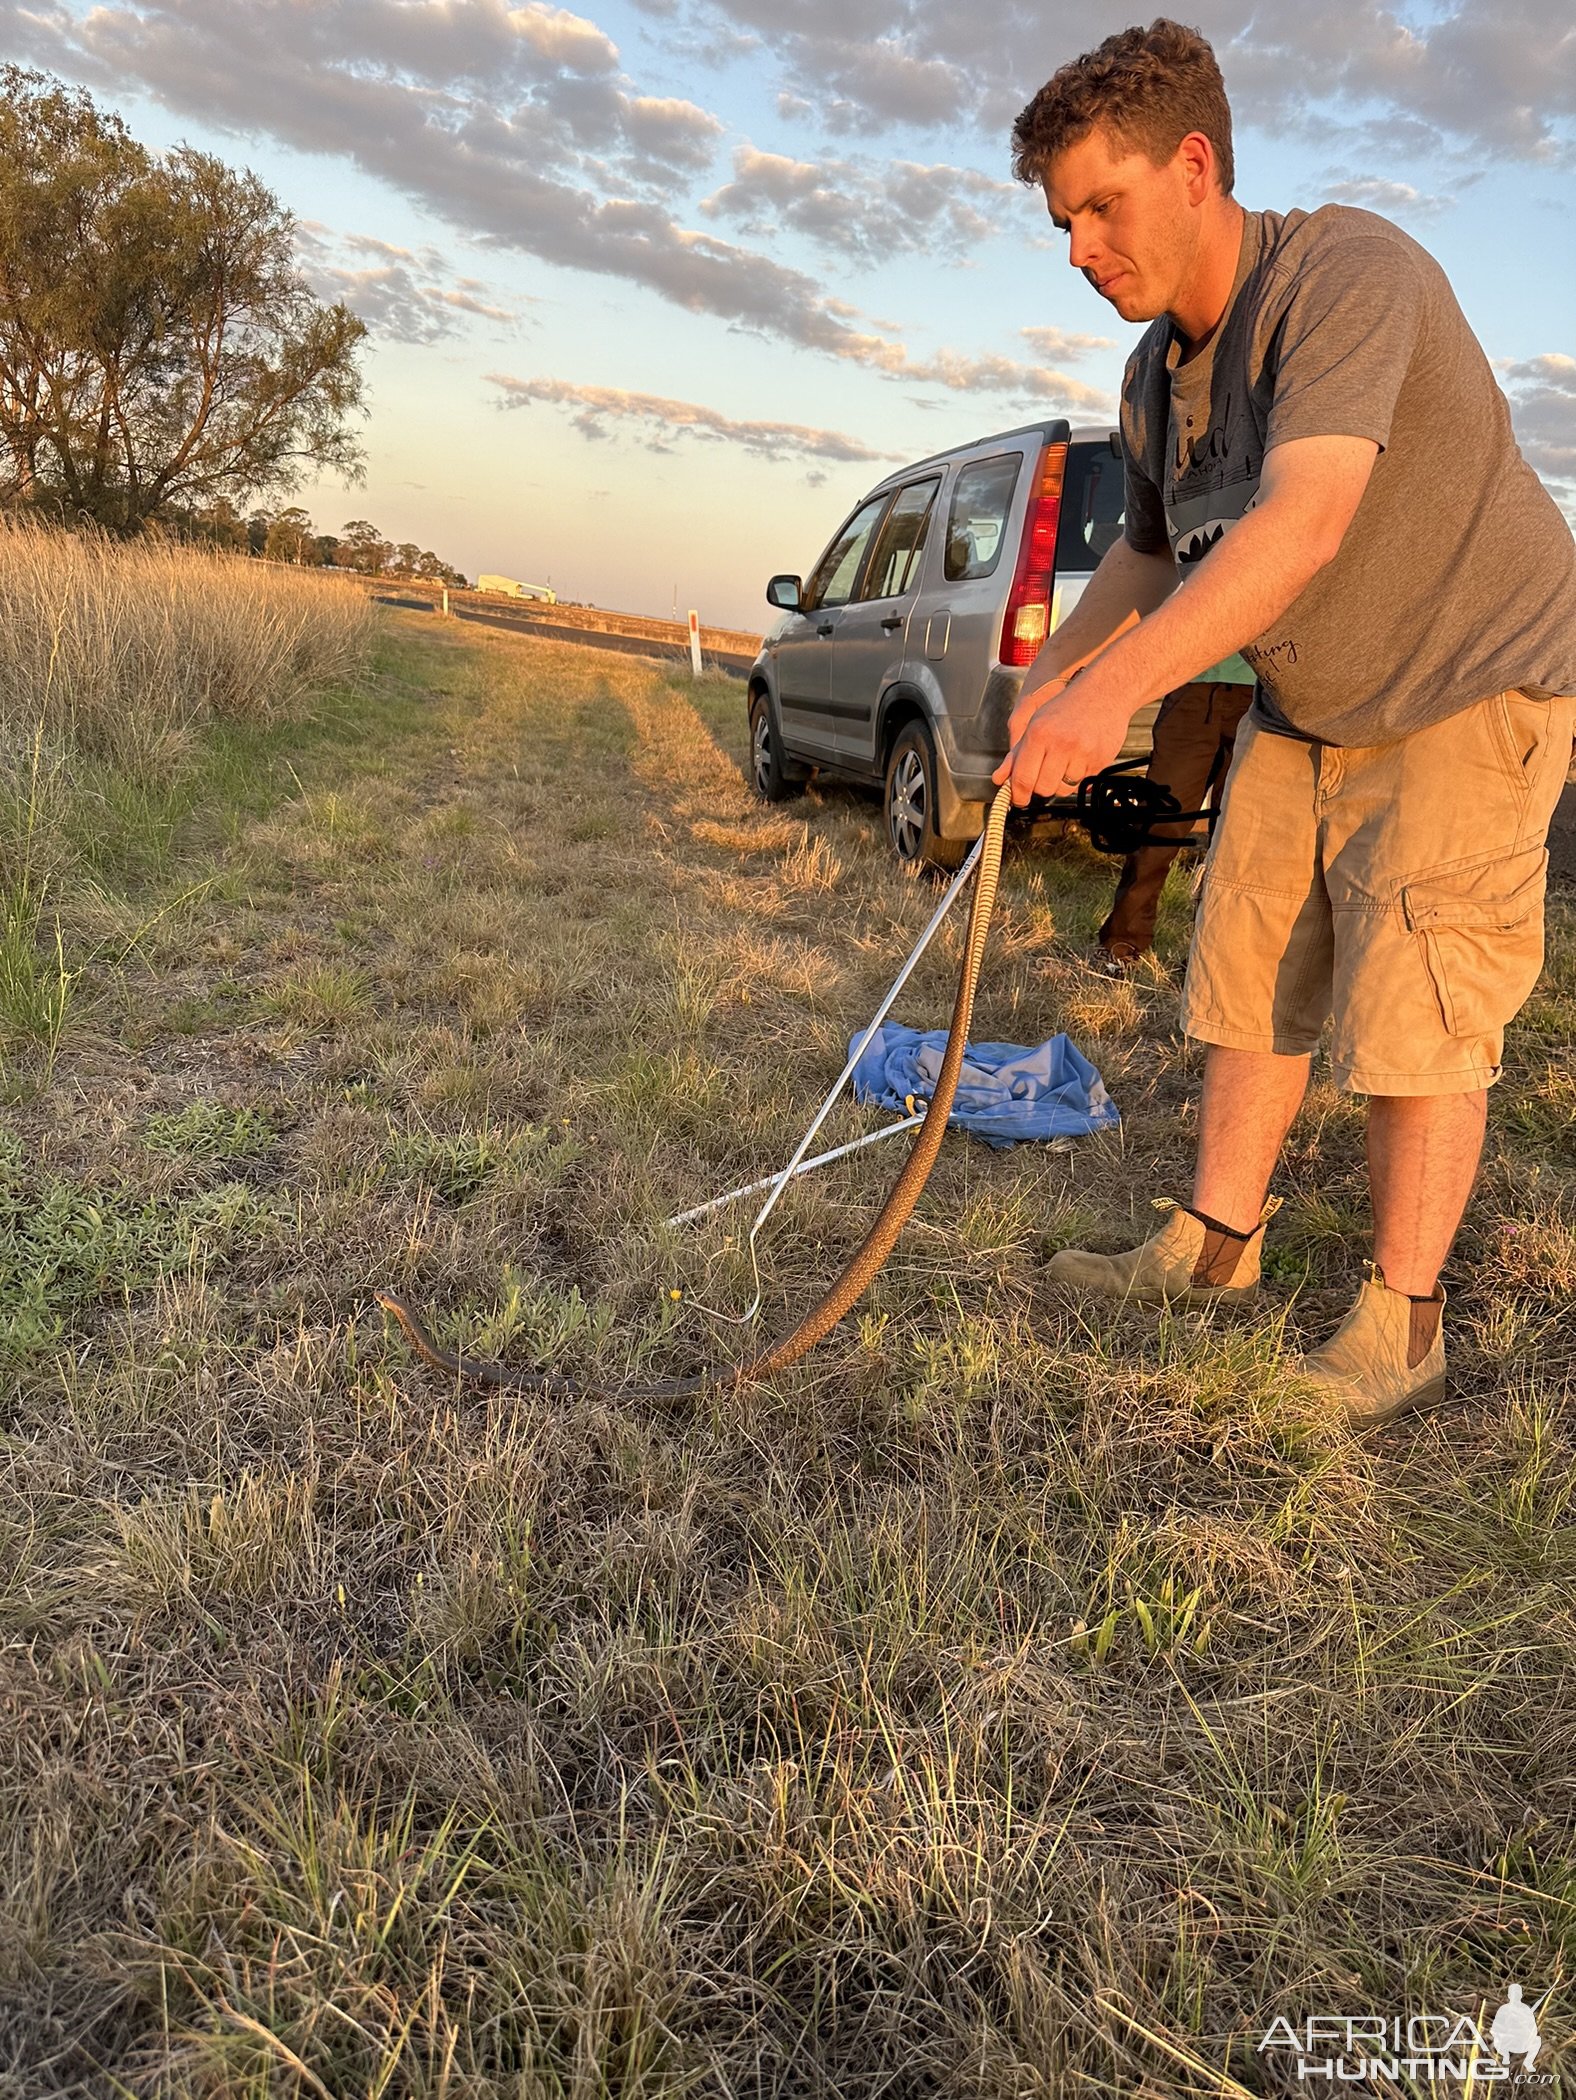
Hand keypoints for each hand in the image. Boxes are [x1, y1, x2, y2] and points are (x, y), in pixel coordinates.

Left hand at [992, 677, 1130, 808]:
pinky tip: (1078, 759)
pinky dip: (1077, 778)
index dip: (1018, 794)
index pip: (1023, 778)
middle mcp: (1061, 744)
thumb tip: (1000, 779)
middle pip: (1043, 789)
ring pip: (1063, 790)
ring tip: (1064, 762)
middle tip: (1043, 774)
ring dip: (1060, 783)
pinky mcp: (1099, 761)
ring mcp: (1082, 753)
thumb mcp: (1036, 723)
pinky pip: (1082, 784)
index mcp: (1039, 733)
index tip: (1018, 799)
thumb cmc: (1068, 706)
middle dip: (1040, 787)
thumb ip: (1016, 754)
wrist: (1105, 692)